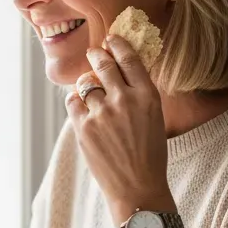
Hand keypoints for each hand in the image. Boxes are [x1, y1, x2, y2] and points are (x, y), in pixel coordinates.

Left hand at [64, 35, 175, 227]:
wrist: (137, 188)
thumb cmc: (149, 155)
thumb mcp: (155, 118)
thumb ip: (139, 94)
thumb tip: (119, 69)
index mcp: (148, 96)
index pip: (129, 58)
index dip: (118, 45)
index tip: (111, 39)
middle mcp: (124, 100)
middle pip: (103, 64)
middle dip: (97, 55)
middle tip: (94, 53)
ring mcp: (102, 113)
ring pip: (85, 84)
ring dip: (87, 84)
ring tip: (91, 90)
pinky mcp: (83, 127)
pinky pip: (72, 102)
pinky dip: (76, 103)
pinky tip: (83, 109)